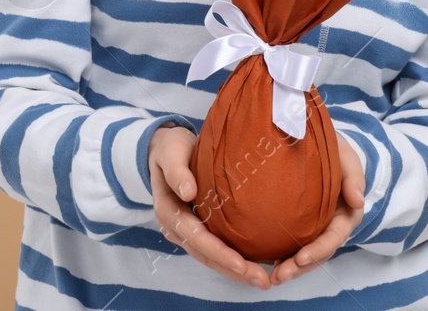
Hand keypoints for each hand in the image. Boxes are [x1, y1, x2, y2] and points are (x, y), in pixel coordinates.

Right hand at [148, 124, 271, 290]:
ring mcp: (185, 231)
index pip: (196, 238)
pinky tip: (251, 265)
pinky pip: (214, 249)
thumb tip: (187, 192)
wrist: (164, 148)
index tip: (241, 263)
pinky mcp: (196, 228)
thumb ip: (177, 171)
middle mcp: (175, 227)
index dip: (219, 252)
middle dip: (233, 270)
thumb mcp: (170, 152)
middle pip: (206, 255)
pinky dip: (231, 260)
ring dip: (235, 271)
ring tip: (262, 279)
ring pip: (211, 257)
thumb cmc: (170, 149)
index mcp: (168, 211)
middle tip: (263, 280)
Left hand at [270, 133, 366, 284]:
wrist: (318, 145)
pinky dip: (285, 258)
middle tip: (279, 276)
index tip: (300, 258)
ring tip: (273, 278)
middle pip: (319, 253)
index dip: (318, 249)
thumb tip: (358, 201)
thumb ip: (354, 176)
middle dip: (301, 267)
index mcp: (346, 213)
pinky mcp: (303, 226)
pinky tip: (269, 265)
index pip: (334, 237)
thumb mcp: (347, 157)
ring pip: (307, 255)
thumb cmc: (335, 151)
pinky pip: (296, 246)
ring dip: (292, 269)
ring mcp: (318, 228)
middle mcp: (333, 226)